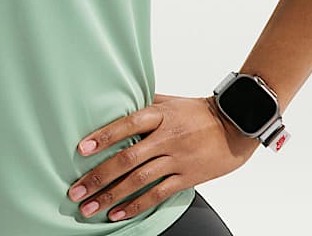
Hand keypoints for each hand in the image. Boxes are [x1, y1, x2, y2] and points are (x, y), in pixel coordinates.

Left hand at [65, 93, 259, 222]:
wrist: (235, 126)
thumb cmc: (197, 111)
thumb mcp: (168, 100)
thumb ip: (143, 102)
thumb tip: (115, 98)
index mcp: (158, 115)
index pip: (127, 124)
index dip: (104, 136)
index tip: (82, 149)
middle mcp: (165, 138)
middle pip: (127, 160)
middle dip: (99, 177)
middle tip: (77, 190)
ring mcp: (176, 160)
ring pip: (139, 181)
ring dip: (111, 196)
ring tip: (90, 207)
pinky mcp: (187, 178)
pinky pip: (157, 195)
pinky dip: (136, 205)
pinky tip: (117, 213)